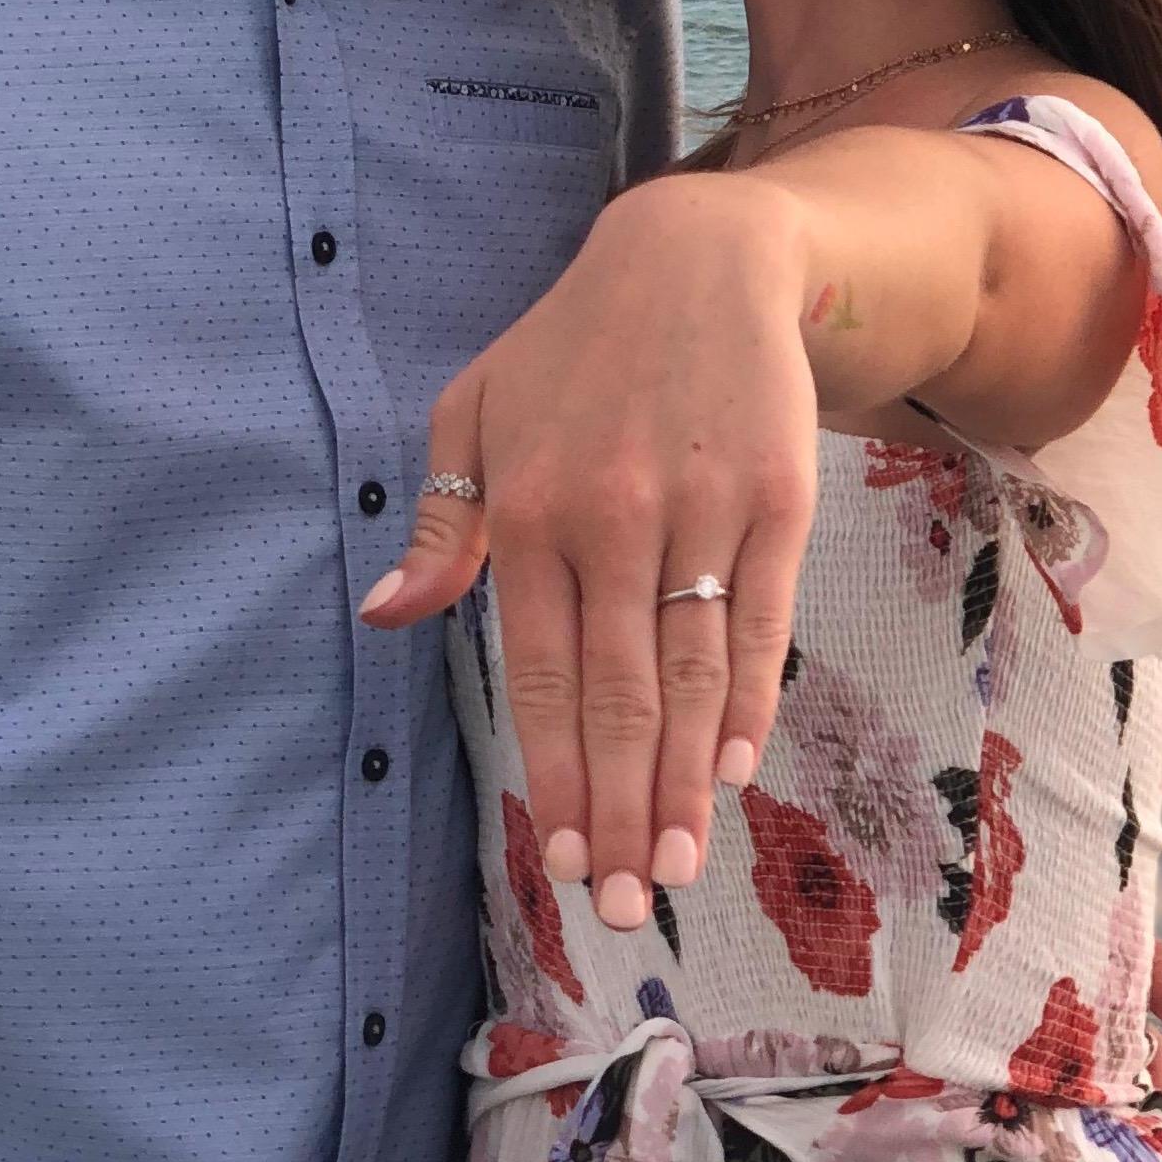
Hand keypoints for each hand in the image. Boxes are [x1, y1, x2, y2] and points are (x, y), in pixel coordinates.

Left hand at [357, 186, 812, 930]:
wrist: (700, 256)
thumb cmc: (571, 349)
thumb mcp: (474, 415)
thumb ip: (439, 528)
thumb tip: (384, 618)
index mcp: (527, 509)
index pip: (539, 674)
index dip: (551, 774)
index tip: (557, 858)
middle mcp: (610, 517)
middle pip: (617, 696)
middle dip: (618, 810)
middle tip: (621, 905)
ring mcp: (701, 509)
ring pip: (691, 674)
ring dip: (683, 780)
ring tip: (675, 865)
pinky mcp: (776, 499)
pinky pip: (761, 621)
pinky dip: (749, 702)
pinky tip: (734, 768)